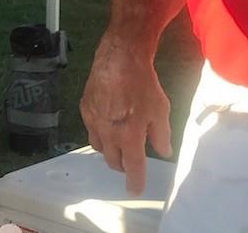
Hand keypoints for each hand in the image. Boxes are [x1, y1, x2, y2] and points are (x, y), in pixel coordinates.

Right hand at [79, 33, 171, 195]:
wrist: (120, 58)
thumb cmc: (143, 83)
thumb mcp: (161, 110)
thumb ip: (161, 135)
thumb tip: (163, 151)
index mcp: (129, 136)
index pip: (132, 167)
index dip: (135, 181)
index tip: (135, 190)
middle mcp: (108, 133)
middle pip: (113, 161)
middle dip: (122, 165)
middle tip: (131, 160)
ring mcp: (93, 121)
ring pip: (99, 147)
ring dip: (109, 151)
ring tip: (118, 143)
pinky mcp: (85, 108)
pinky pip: (91, 130)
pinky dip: (100, 133)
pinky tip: (108, 123)